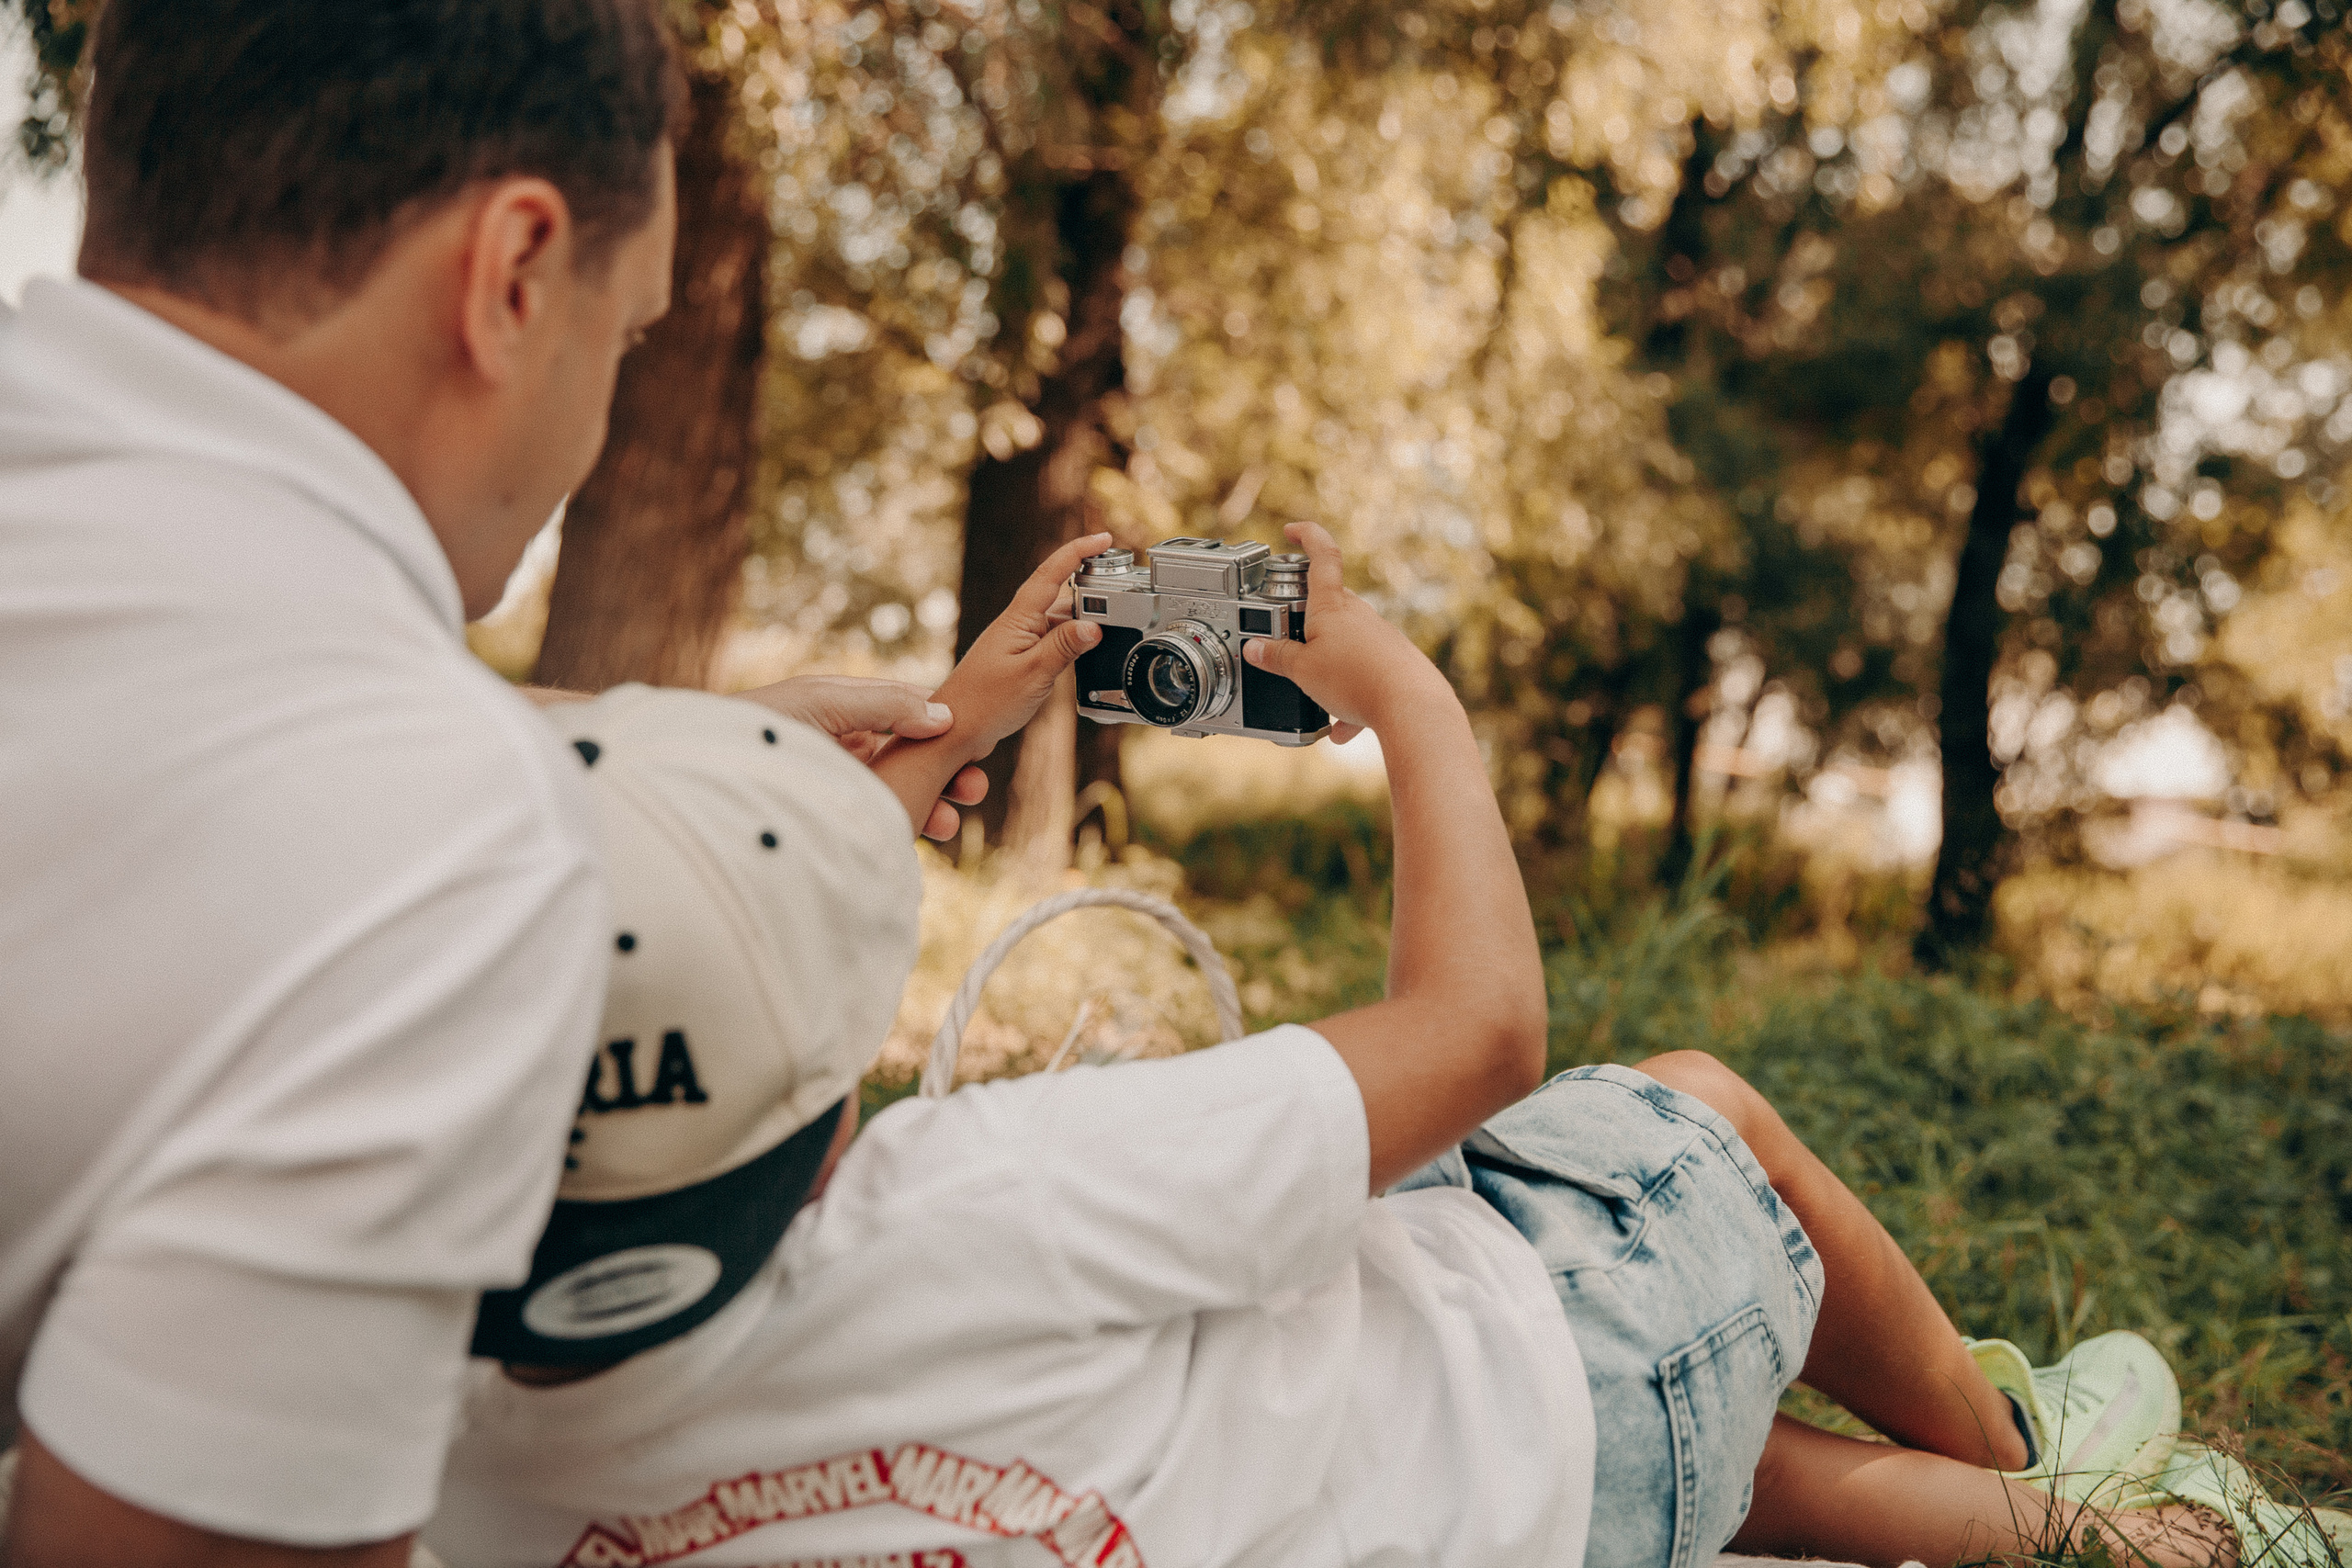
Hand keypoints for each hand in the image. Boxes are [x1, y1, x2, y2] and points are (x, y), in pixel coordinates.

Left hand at [733, 674, 987, 841]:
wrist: (695, 783)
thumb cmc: (751, 729)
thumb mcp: (821, 702)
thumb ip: (883, 704)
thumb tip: (942, 714)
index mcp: (840, 709)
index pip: (907, 711)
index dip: (945, 725)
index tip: (977, 741)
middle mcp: (841, 746)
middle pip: (910, 757)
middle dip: (945, 771)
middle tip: (974, 789)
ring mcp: (836, 786)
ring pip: (899, 793)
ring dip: (930, 805)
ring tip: (951, 823)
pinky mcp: (829, 821)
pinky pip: (877, 822)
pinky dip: (903, 828)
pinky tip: (920, 837)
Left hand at [928, 533, 1114, 756]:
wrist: (955, 731)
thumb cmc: (985, 704)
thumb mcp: (1033, 674)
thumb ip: (1065, 647)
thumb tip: (1094, 625)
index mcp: (1018, 619)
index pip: (1051, 573)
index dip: (1078, 551)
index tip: (1103, 538)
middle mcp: (1017, 624)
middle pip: (1060, 595)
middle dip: (1091, 589)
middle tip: (1119, 590)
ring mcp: (1017, 642)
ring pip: (1058, 621)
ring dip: (1082, 621)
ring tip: (1109, 627)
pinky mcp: (1018, 659)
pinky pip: (1051, 641)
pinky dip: (1071, 643)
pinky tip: (1083, 655)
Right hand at [1239, 522, 1450, 741]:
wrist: (1412, 708)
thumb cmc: (1357, 681)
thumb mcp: (1302, 672)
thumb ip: (1276, 657)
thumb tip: (1254, 648)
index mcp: (1333, 607)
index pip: (1322, 556)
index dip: (1307, 536)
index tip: (1292, 530)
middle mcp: (1361, 616)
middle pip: (1330, 605)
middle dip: (1308, 621)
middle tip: (1289, 641)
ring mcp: (1381, 638)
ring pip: (1347, 647)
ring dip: (1329, 670)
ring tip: (1318, 701)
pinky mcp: (1396, 663)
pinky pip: (1366, 676)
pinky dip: (1351, 700)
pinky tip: (1344, 729)